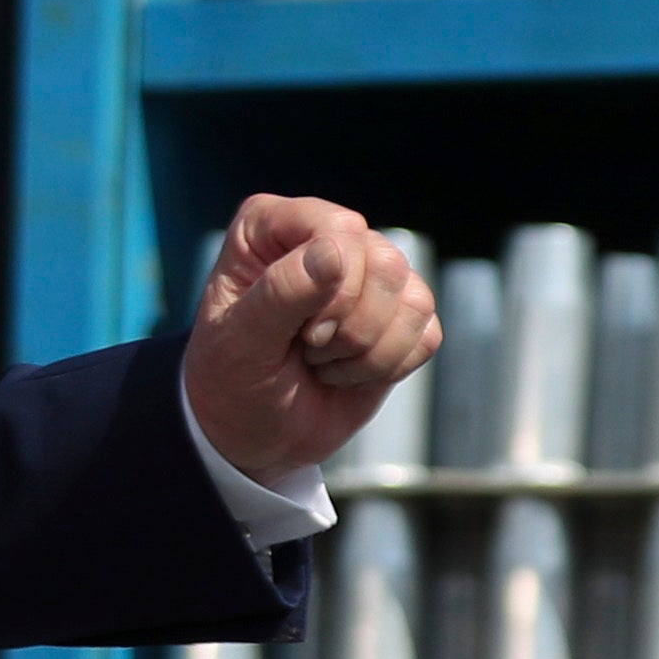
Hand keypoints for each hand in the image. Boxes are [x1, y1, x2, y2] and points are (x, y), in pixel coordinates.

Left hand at [181, 194, 438, 481]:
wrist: (253, 432)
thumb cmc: (230, 379)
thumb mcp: (239, 342)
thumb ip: (281, 293)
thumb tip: (333, 253)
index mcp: (271, 227)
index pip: (339, 228)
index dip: (337, 284)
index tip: (304, 332)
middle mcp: (325, 238)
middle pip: (385, 263)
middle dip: (351, 327)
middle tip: (309, 350)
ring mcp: (366, 274)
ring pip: (415, 299)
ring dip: (367, 352)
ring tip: (323, 363)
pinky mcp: (397, 316)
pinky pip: (428, 334)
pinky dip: (389, 367)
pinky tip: (348, 373)